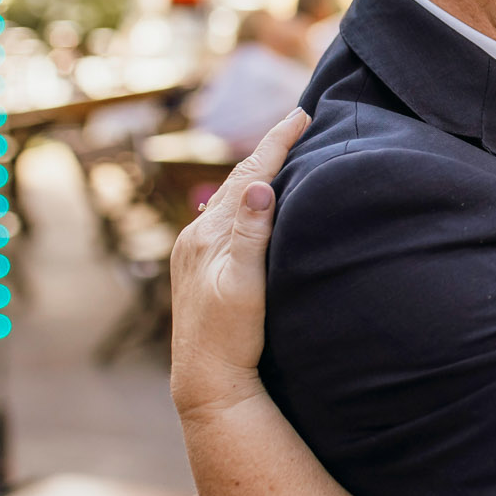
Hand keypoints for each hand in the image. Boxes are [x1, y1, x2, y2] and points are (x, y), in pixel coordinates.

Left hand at [169, 109, 307, 420]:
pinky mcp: (198, 269)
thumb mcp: (244, 285)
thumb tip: (262, 185)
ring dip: (255, 174)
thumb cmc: (230, 337)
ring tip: (278, 155)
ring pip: (231, 199)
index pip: (251, 175)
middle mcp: (198, 237)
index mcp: (210, 234)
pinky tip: (251, 204)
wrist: (206, 381)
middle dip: (267, 151)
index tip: (301, 114)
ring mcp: (195, 253)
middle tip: (295, 124)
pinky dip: (244, 200)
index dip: (277, 142)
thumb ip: (251, 235)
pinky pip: (225, 219)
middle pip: (239, 181)